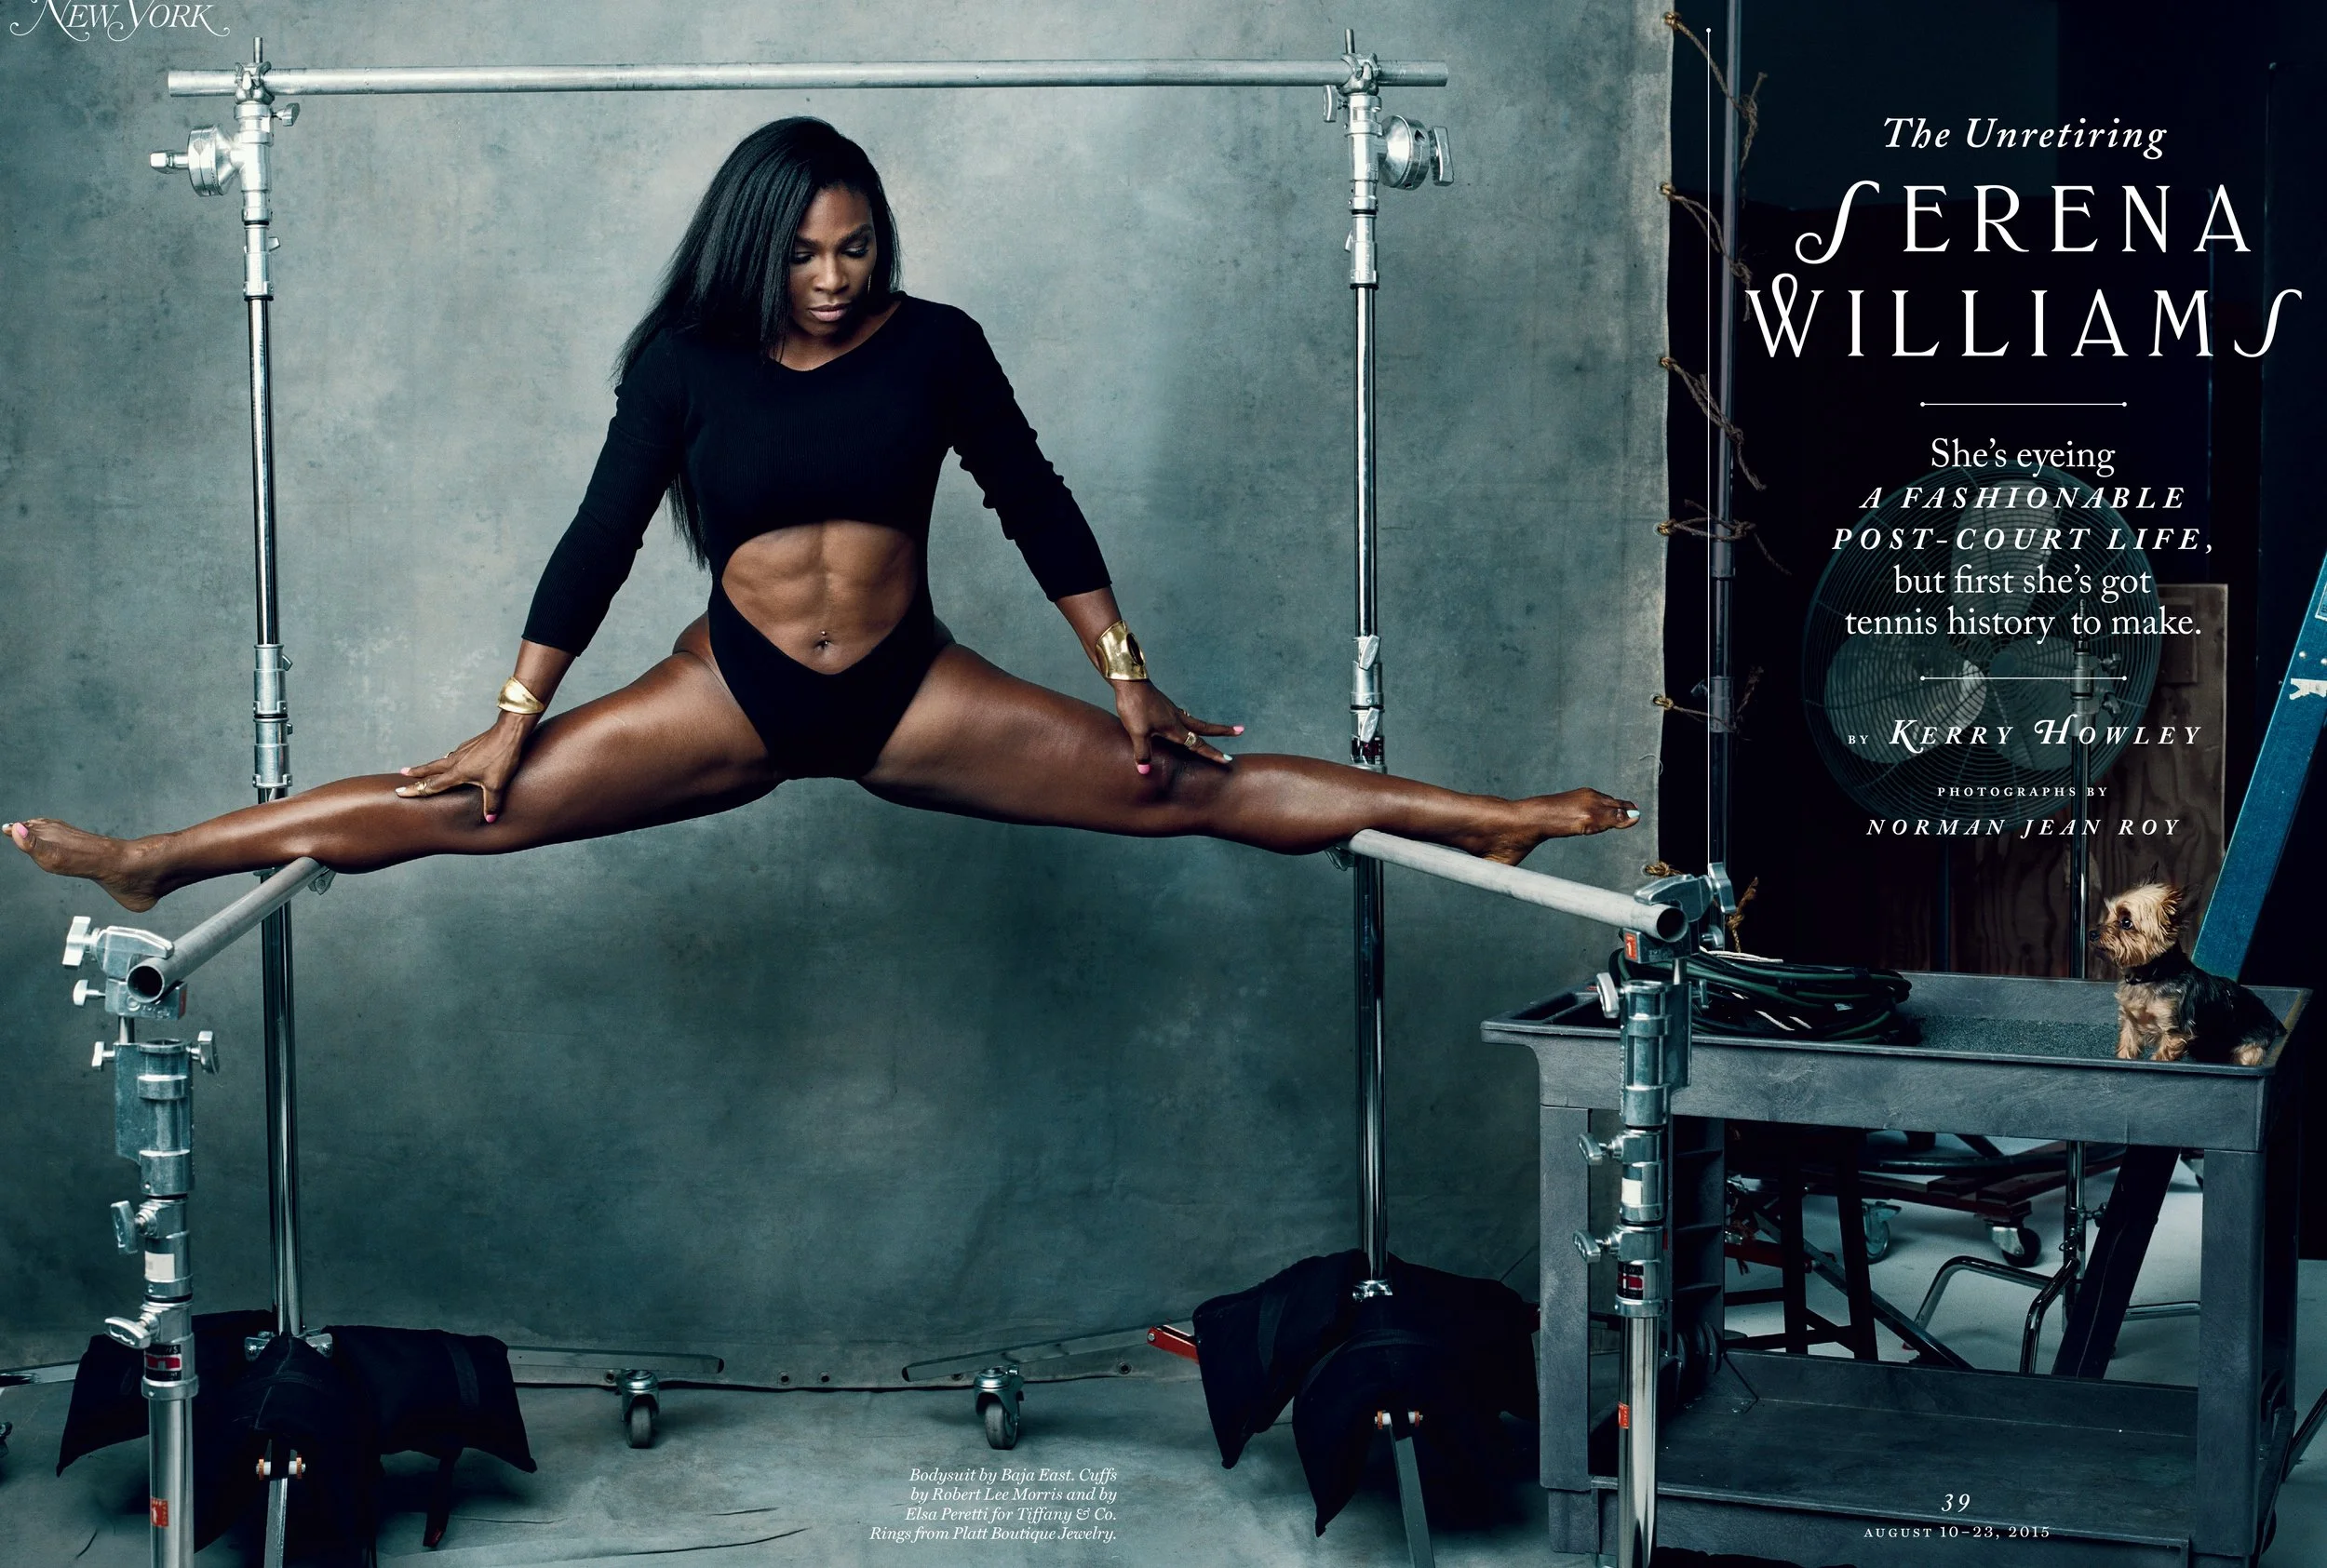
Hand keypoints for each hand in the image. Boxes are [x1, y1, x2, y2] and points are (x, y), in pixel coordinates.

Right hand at [394, 712, 534, 822]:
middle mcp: (456, 760)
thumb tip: (489, 819)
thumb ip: (491, 803)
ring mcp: (463, 751)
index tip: (400, 791)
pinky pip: (455, 753)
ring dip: (433, 765)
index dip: (416, 790)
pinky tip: (454, 758)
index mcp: (457, 772)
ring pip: (443, 759)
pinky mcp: (471, 745)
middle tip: (403, 773)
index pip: (432, 784)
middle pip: (432, 768)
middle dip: (417, 772)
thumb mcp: (497, 784)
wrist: (509, 732)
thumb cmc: (502, 757)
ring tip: (427, 768)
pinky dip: (449, 758)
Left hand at [1112, 680, 1240, 771]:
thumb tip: (1145, 771)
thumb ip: (1143, 753)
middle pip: (1205, 727)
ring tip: (1218, 730)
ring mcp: (1171, 711)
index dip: (1212, 753)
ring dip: (1208, 727)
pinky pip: (1183, 717)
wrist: (1129, 681)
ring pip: (1195, 722)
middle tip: (1241, 730)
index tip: (1228, 759)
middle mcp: (1178, 719)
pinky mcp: (1163, 705)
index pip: (1198, 744)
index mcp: (1175, 728)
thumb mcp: (1137, 733)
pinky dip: (1190, 722)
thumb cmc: (1135, 706)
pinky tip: (1184, 721)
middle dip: (1223, 731)